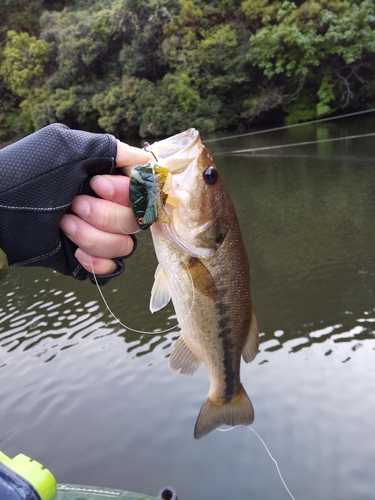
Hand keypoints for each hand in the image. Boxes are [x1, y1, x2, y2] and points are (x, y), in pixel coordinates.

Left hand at [59, 141, 148, 274]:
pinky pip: (112, 268)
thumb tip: (144, 160)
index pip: (142, 191)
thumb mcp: (67, 149)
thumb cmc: (27, 175)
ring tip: (63, 225)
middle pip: (135, 221)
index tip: (96, 185)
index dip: (126, 193)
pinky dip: (96, 263)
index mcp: (108, 179)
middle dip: (104, 215)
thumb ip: (109, 149)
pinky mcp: (88, 257)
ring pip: (124, 246)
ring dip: (94, 237)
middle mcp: (108, 206)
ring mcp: (99, 233)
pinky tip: (75, 252)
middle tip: (72, 205)